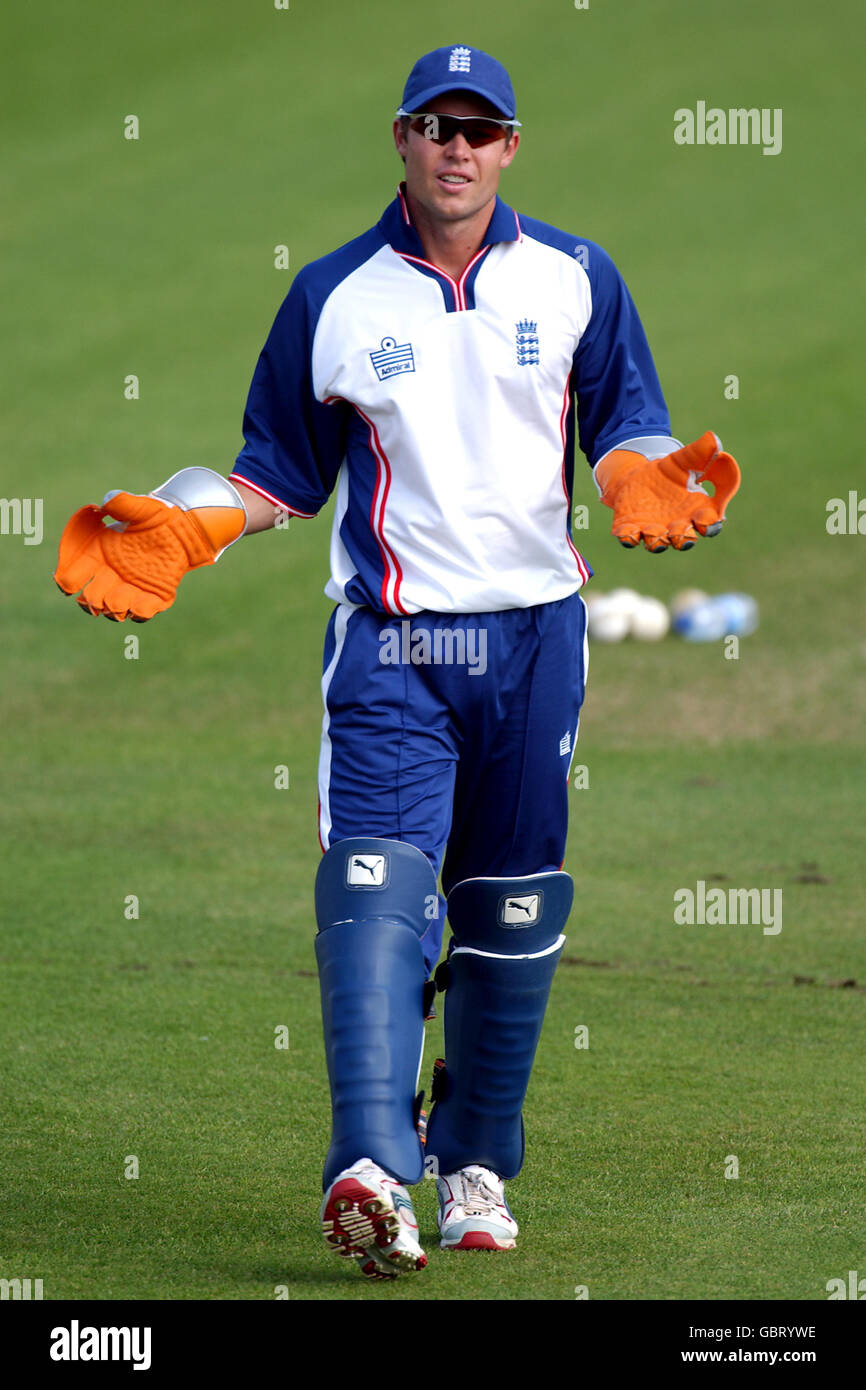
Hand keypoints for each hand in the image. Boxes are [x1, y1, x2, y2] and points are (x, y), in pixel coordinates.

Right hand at [54, 489, 237, 620]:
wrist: (184, 529)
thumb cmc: (156, 515)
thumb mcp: (141, 507)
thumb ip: (123, 504)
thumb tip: (106, 501)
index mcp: (98, 554)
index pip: (71, 575)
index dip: (66, 582)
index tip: (69, 583)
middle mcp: (111, 575)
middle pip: (91, 599)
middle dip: (93, 601)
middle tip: (100, 597)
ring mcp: (131, 588)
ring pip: (114, 609)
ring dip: (116, 608)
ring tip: (124, 600)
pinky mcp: (153, 597)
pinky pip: (142, 613)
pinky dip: (141, 612)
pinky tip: (146, 602)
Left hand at [595, 432, 740, 552]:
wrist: (638, 476)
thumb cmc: (670, 472)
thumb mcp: (685, 459)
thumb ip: (702, 452)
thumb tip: (715, 441)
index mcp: (697, 513)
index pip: (711, 524)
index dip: (712, 523)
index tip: (711, 516)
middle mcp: (677, 527)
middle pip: (684, 540)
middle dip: (683, 538)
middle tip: (681, 532)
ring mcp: (654, 530)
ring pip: (657, 543)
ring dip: (656, 541)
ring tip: (653, 532)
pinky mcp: (631, 528)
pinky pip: (629, 538)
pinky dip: (628, 538)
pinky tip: (627, 533)